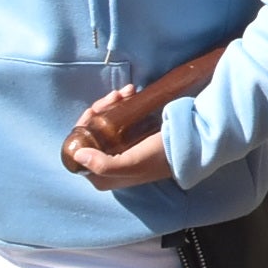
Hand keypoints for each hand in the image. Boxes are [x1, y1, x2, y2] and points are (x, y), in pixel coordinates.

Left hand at [60, 83, 174, 188]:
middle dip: (100, 111)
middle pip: (91, 132)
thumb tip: (78, 153)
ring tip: (127, 91)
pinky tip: (130, 93)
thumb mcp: (131, 164)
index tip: (94, 112)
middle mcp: (108, 163)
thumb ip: (103, 165)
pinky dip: (121, 104)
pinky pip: (117, 117)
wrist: (190, 143)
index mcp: (103, 177)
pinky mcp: (132, 135)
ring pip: (103, 122)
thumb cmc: (160, 157)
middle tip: (114, 96)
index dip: (83, 129)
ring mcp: (120, 148)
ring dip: (111, 104)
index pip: (79, 151)